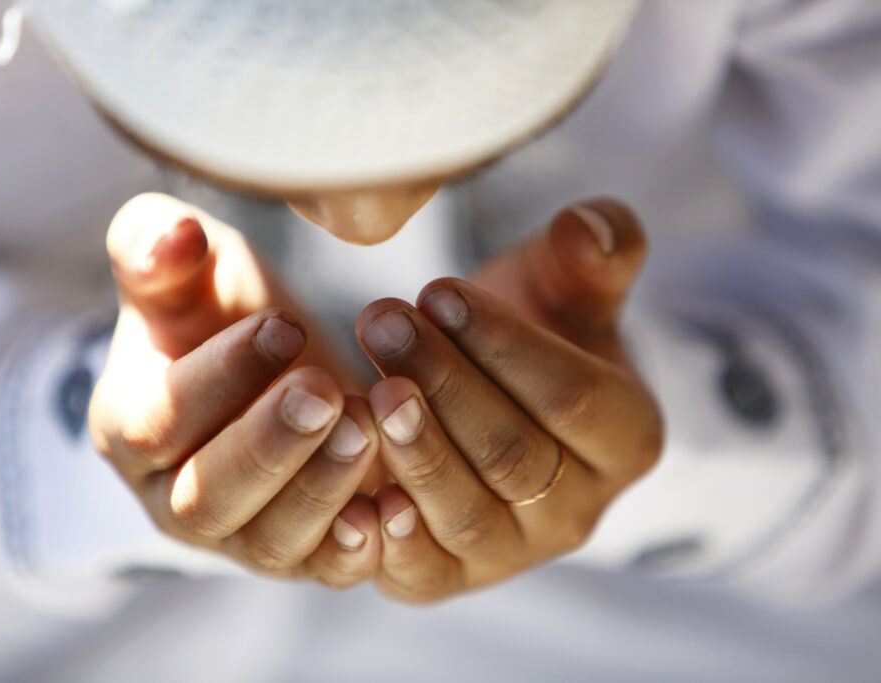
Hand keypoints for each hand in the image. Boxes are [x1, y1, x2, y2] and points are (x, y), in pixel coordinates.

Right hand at [89, 193, 380, 586]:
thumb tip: (172, 236)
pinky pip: (324, 569)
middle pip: (207, 496)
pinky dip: (358, 547)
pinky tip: (393, 506)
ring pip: (269, 540)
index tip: (285, 326)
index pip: (160, 418)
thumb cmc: (225, 313)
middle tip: (326, 390)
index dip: (220, 376)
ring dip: (321, 489)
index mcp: (130, 425)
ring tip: (367, 427)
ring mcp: (238, 538)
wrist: (280, 373)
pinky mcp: (301, 556)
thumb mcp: (188, 270)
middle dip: (269, 444)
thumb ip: (158, 244)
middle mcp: (172, 498)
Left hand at [355, 199, 662, 602]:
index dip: (503, 346)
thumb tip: (589, 227)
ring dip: (414, 451)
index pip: (571, 398)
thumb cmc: (526, 337)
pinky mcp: (451, 579)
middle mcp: (580, 511)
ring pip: (467, 513)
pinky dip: (393, 541)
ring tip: (365, 389)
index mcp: (627, 438)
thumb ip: (592, 252)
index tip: (436, 291)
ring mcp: (516, 554)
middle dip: (443, 384)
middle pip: (512, 455)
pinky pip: (426, 573)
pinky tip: (362, 495)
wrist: (484, 404)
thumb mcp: (565, 287)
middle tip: (381, 320)